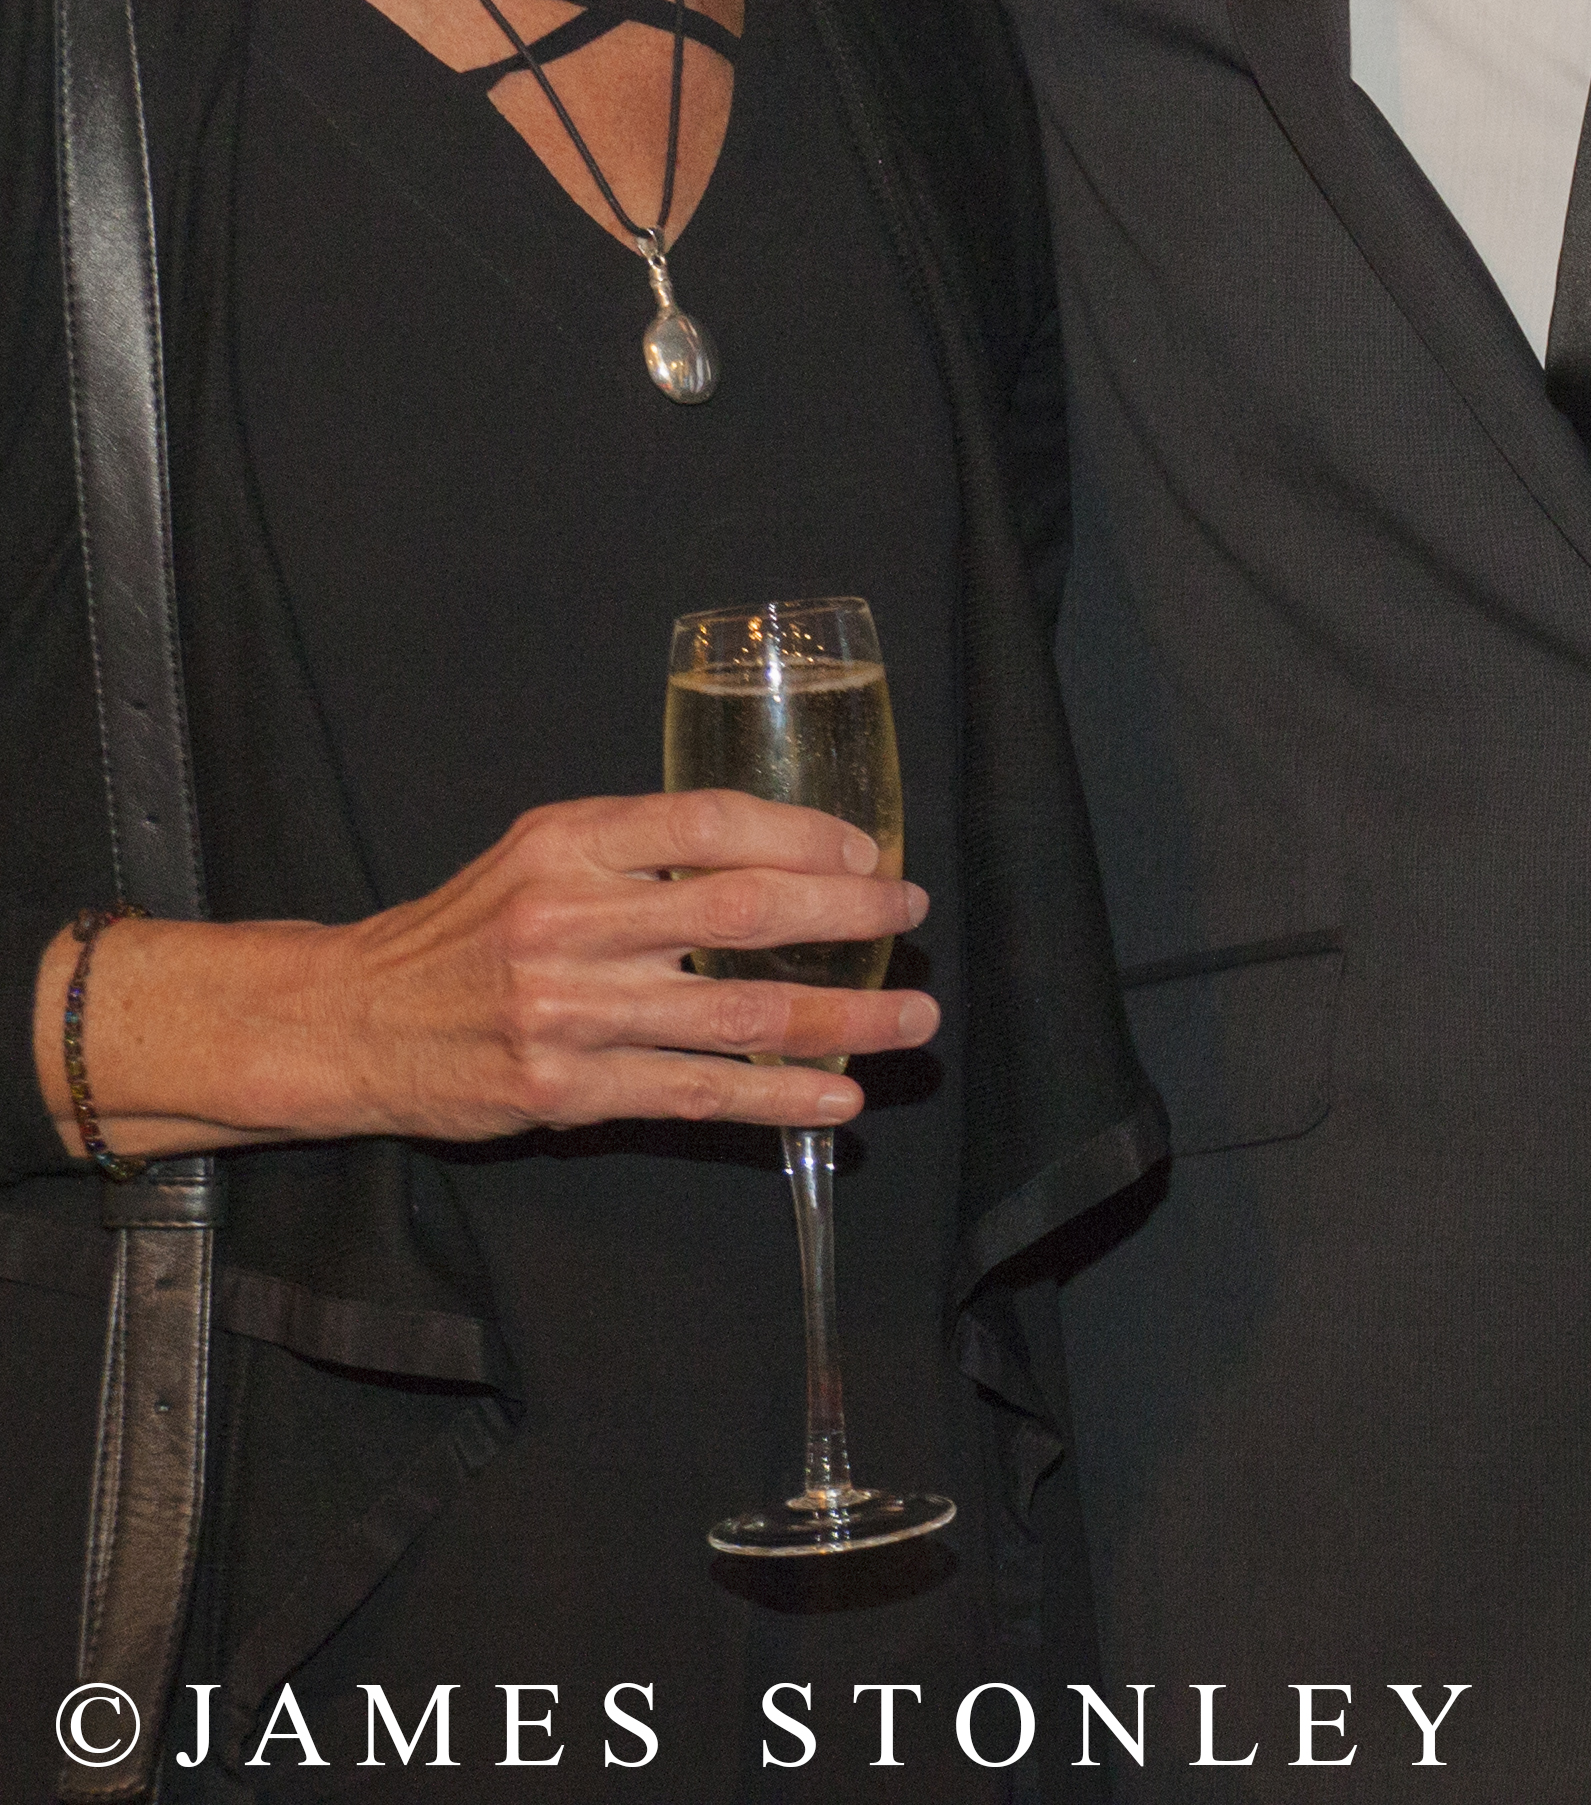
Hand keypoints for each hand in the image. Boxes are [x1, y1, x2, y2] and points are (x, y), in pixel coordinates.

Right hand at [31, 791, 934, 1158]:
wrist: (350, 1021)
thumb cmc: (468, 932)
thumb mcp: (541, 854)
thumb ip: (645, 848)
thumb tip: (790, 852)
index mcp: (568, 843)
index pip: (713, 821)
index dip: (807, 834)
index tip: (867, 854)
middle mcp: (568, 919)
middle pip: (743, 911)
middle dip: (849, 916)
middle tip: (911, 917)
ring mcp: (566, 1011)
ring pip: (737, 1013)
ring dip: (844, 1017)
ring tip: (911, 1018)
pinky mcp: (564, 1090)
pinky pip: (697, 1092)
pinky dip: (780, 1097)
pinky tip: (838, 1098)